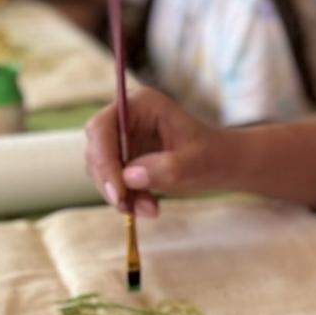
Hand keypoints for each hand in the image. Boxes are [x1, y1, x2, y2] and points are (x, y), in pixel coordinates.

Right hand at [83, 87, 235, 216]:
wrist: (219, 164)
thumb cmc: (210, 156)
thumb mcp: (193, 163)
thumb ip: (163, 168)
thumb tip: (129, 177)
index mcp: (141, 104)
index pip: (103, 127)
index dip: (103, 159)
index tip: (118, 192)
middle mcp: (126, 118)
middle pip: (96, 149)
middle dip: (109, 181)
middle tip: (127, 206)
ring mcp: (122, 139)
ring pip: (101, 169)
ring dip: (120, 195)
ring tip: (149, 210)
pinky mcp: (123, 159)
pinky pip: (112, 182)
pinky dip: (126, 199)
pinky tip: (149, 208)